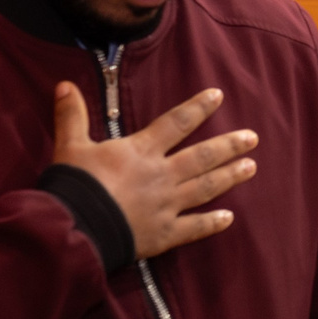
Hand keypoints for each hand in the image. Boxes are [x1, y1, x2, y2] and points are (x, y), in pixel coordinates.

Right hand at [51, 82, 257, 258]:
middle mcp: (161, 175)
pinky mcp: (164, 234)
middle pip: (202, 156)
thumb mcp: (69, 146)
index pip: (176, 123)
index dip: (198, 108)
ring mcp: (166, 205)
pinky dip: (212, 223)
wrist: (74, 228)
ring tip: (251, 167)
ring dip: (230, 176)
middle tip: (252, 138)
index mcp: (141, 152)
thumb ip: (72, 115)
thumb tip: (65, 84)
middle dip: (229, 145)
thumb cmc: (73, 186)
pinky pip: (194, 228)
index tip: (219, 96)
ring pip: (205, 188)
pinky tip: (230, 218)